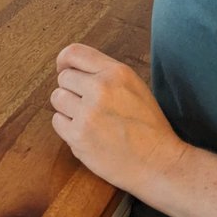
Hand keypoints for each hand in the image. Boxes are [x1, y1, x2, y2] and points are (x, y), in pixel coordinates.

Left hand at [50, 44, 187, 195]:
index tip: (63, 69)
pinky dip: (68, 129)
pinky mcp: (78, 136)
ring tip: (89, 121)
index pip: (74, 53)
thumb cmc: (150, 128)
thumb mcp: (136, 87)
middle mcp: (101, 88)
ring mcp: (88, 112)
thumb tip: (73, 68)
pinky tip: (88, 135)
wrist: (159, 164)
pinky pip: (57, 121)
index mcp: (117, 73)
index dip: (64, 60)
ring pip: (57, 99)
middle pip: (64, 78)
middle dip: (72, 91)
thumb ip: (107, 75)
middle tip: (88, 106)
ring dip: (68, 109)